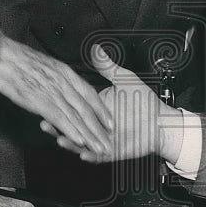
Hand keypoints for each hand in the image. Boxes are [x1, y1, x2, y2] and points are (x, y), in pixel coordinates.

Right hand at [0, 38, 111, 155]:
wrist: (2, 56)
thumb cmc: (19, 58)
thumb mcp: (46, 62)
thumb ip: (58, 75)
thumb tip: (64, 83)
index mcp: (65, 72)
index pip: (89, 93)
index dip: (101, 108)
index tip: (110, 121)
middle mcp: (63, 83)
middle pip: (86, 109)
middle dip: (99, 128)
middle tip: (110, 141)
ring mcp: (53, 93)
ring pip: (76, 117)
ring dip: (89, 135)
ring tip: (100, 147)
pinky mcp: (41, 101)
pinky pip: (59, 118)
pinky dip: (70, 130)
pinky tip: (78, 140)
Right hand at [43, 45, 183, 163]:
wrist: (160, 121)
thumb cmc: (144, 102)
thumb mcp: (124, 80)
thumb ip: (107, 67)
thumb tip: (96, 50)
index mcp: (96, 109)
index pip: (75, 107)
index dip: (61, 106)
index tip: (48, 101)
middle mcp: (96, 125)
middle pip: (73, 127)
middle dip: (57, 126)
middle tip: (44, 122)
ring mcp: (102, 140)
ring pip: (81, 143)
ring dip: (69, 142)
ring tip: (59, 138)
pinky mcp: (111, 153)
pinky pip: (98, 157)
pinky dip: (90, 156)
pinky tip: (82, 153)